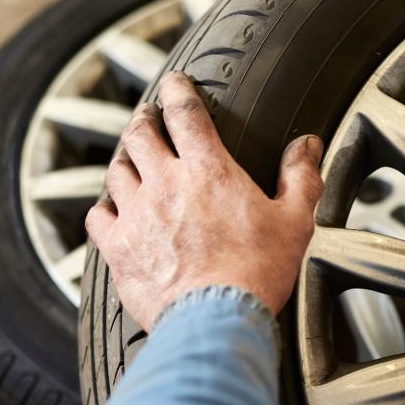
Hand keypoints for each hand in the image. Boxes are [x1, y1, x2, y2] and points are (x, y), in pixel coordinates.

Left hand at [85, 72, 323, 330]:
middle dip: (143, 119)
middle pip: (139, 133)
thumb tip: (308, 145)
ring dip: (124, 160)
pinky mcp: (117, 248)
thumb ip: (300, 177)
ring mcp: (135, 215)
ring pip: (116, 170)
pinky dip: (104, 207)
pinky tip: (112, 210)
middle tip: (148, 118)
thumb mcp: (294, 222)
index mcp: (208, 170)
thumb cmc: (257, 273)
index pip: (184, 111)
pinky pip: (97, 216)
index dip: (177, 89)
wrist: (216, 320)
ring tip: (132, 160)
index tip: (175, 84)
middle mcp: (165, 183)